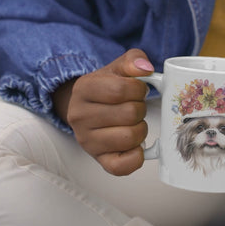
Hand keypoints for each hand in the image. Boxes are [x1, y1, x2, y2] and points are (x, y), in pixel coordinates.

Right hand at [52, 49, 153, 175]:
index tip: (137, 90)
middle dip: (141, 109)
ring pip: (130, 138)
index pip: (122, 89)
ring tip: (133, 123)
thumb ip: (133, 60)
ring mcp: (87, 141)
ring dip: (141, 129)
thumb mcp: (117, 68)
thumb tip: (144, 68)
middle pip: (129, 114)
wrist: (88, 108)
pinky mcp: (99, 160)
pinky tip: (135, 144)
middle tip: (135, 107)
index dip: (139, 89)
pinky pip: (123, 166)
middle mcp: (80, 117)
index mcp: (84, 89)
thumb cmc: (107, 87)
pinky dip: (137, 155)